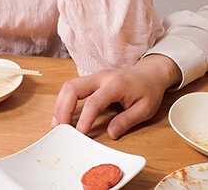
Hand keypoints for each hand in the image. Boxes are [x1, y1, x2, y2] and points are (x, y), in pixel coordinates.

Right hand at [51, 54, 179, 139]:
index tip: (79, 133)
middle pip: (73, 88)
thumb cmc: (148, 90)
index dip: (84, 119)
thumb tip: (111, 133)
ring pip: (69, 86)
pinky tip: (62, 115)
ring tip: (58, 124)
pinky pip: (72, 88)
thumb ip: (127, 121)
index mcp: (115, 84)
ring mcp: (94, 77)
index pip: (94, 102)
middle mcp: (101, 77)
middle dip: (63, 109)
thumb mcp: (145, 109)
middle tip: (60, 129)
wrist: (150, 73)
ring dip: (60, 105)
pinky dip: (64, 101)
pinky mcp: (91, 80)